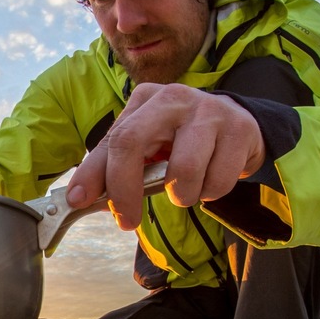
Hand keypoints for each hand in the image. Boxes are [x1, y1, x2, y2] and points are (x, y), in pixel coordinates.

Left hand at [65, 83, 266, 230]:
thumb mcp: (147, 145)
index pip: (113, 138)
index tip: (79, 201)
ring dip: (181, 196)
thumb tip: (80, 199)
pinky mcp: (239, 129)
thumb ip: (114, 167)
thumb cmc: (182, 140)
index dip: (93, 173)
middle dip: (126, 191)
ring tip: (186, 189)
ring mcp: (209, 110)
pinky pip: (216, 181)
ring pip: (183, 171)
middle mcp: (173, 98)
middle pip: (134, 144)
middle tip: (128, 221)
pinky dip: (210, 193)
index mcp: (145, 100)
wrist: (240, 126)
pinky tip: (210, 179)